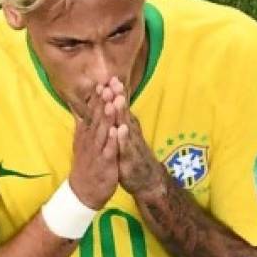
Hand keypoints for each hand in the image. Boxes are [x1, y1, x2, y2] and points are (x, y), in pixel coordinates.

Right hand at [69, 83, 119, 208]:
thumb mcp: (82, 143)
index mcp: (87, 134)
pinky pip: (108, 151)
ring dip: (107, 117)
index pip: (92, 113)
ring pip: (102, 132)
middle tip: (108, 85)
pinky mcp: (104, 163)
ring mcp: (97, 151)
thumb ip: (83, 126)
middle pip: (97, 118)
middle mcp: (90, 140)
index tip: (103, 82)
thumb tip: (79, 110)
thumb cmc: (86, 165)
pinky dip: (112, 140)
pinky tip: (117, 130)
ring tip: (112, 102)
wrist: (84, 191)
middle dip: (103, 102)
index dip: (98, 98)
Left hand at [111, 78, 164, 195]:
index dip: (115, 93)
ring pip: (126, 126)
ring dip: (121, 114)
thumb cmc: (133, 155)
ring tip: (117, 100)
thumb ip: (120, 119)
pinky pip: (126, 147)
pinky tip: (120, 129)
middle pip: (123, 112)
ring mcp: (132, 144)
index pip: (120, 107)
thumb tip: (114, 101)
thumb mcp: (125, 135)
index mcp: (127, 126)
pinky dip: (123, 137)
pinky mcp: (130, 158)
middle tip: (114, 81)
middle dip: (118, 97)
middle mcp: (130, 132)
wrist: (147, 179)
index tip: (110, 77)